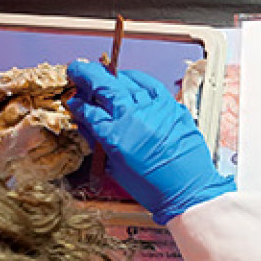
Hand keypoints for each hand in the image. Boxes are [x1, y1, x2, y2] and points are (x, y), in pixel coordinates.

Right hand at [64, 61, 233, 222]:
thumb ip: (99, 142)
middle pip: (104, 86)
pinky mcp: (171, 106)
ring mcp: (153, 109)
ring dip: (110, 76)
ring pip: (126, 81)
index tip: (72, 100)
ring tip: (101, 74)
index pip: (88, 111)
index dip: (77, 103)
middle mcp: (133, 118)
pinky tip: (128, 77)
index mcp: (115, 136)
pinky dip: (137, 78)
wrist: (187, 191)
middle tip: (77, 69)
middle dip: (86, 74)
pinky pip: (151, 84)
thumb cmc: (153, 187)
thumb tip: (86, 123)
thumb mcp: (116, 168)